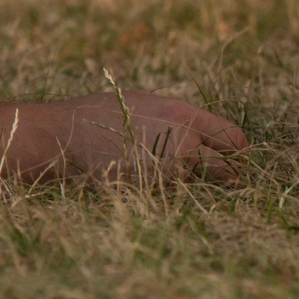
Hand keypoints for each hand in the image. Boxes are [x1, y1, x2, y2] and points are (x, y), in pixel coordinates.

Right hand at [49, 91, 247, 179]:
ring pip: (200, 185)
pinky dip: (170, 192)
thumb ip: (179, 118)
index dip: (234, 150)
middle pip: (230, 170)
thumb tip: (204, 132)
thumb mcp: (144, 102)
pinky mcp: (153, 191)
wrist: (65, 136)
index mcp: (184, 115)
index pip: (234, 140)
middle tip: (215, 174)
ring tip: (167, 173)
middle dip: (225, 173)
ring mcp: (169, 171)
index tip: (227, 155)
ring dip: (193, 183)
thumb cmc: (100, 115)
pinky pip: (175, 195)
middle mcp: (184, 143)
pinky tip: (148, 180)